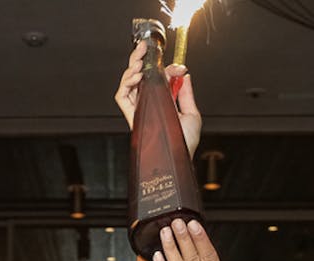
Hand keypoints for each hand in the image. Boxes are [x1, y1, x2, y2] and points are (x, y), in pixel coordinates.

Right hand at [115, 40, 201, 155]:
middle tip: (144, 48)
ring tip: (140, 62)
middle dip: (138, 59)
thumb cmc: (184, 143)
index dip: (161, 67)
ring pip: (126, 84)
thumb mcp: (191, 112)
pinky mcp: (133, 118)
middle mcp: (146, 105)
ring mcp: (139, 111)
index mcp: (159, 102)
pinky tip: (137, 77)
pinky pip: (122, 97)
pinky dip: (126, 84)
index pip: (153, 78)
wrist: (180, 158)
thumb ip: (186, 93)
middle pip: (136, 77)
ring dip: (131, 68)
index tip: (173, 64)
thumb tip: (184, 74)